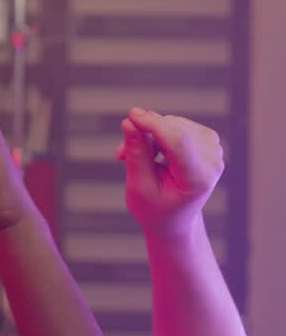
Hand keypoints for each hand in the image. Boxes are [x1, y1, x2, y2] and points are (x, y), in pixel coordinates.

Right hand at [116, 107, 223, 239]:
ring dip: (149, 136)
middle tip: (121, 156)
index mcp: (198, 179)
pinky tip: (152, 153)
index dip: (154, 125)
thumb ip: (137, 155)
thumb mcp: (139, 187)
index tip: (131, 115)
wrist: (174, 219)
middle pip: (174, 130)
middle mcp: (212, 161)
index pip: (179, 141)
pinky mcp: (208, 140)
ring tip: (136, 159)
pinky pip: (177, 125)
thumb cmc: (154, 209)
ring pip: (174, 124)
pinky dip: (159, 135)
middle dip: (144, 135)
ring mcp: (214, 149)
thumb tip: (129, 122)